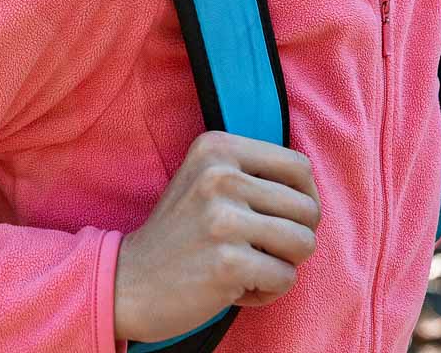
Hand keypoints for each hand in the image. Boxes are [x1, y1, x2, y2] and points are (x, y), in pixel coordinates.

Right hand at [113, 130, 320, 343]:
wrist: (129, 280)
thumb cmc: (180, 234)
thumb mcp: (205, 180)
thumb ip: (252, 173)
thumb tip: (311, 188)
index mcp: (216, 148)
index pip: (299, 166)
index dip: (304, 197)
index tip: (282, 219)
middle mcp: (219, 175)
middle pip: (308, 208)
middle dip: (295, 237)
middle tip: (260, 250)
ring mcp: (223, 218)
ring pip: (304, 243)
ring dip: (284, 265)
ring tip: (250, 267)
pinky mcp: (228, 262)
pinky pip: (286, 278)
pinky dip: (268, 292)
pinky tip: (237, 288)